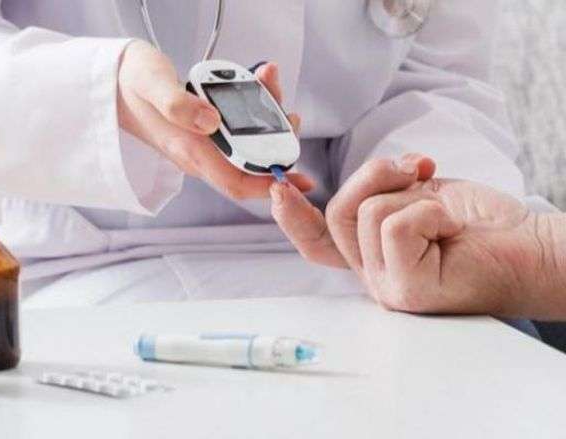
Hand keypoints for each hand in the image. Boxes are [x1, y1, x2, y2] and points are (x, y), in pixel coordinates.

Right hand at [117, 40, 312, 198]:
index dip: (269, 185)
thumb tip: (212, 122)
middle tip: (290, 114)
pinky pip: (235, 132)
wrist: (110, 83)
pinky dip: (252, 113)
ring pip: (244, 147)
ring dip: (266, 124)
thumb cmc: (131, 81)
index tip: (297, 178)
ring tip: (272, 87)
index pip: (236, 181)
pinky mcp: (200, 133)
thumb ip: (178, 104)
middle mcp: (197, 154)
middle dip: (276, 144)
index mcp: (188, 149)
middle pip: (248, 165)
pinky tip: (257, 85)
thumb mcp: (152, 84)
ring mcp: (199, 146)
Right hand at [272, 154, 539, 315]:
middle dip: (376, 175)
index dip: (293, 218)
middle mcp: (373, 275)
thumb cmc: (480, 223)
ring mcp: (387, 287)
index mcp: (372, 255)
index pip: (318, 243)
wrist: (531, 245)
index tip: (276, 189)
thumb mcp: (419, 195)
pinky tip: (451, 227)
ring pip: (367, 215)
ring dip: (414, 194)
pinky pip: (395, 226)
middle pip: (338, 214)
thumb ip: (382, 195)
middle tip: (418, 166)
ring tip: (445, 210)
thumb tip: (373, 175)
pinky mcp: (406, 291)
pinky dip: (430, 210)